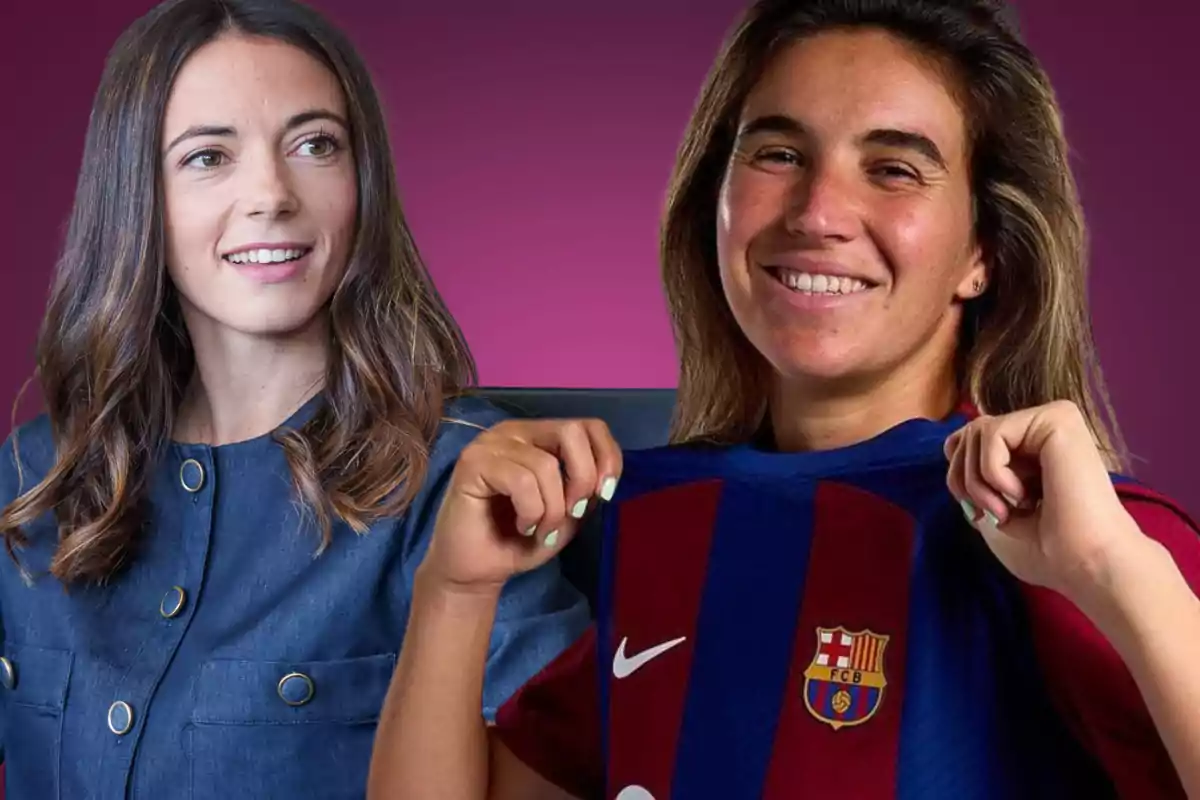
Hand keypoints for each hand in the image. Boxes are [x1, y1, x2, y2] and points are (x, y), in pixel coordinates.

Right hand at [421, 418, 622, 593]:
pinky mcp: (472, 463)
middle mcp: (515, 432)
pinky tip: (521, 526)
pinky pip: (521, 481)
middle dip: (583, 478)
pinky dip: (531, 512)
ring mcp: (491, 444)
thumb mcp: (568, 515)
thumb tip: (603, 477)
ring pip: (546, 465)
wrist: (475, 571)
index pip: (589, 426)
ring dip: (553, 510)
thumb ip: (587, 489)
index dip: (608, 457)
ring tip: (540, 530)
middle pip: (571, 431)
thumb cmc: (519, 541)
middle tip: (572, 513)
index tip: (605, 495)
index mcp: (539, 437)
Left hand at [944, 400, 1149, 605]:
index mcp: (1033, 448)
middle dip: (964, 480)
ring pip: (976, 430)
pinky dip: (993, 471)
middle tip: (994, 513)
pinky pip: (992, 432)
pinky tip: (1024, 495)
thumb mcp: (995, 507)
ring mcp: (1053, 419)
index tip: (979, 512)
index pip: (967, 440)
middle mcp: (1044, 427)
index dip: (959, 475)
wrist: (1087, 563)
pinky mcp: (1058, 417)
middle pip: (967, 434)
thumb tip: (952, 446)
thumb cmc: (1048, 549)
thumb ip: (975, 474)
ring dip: (978, 480)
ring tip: (1008, 509)